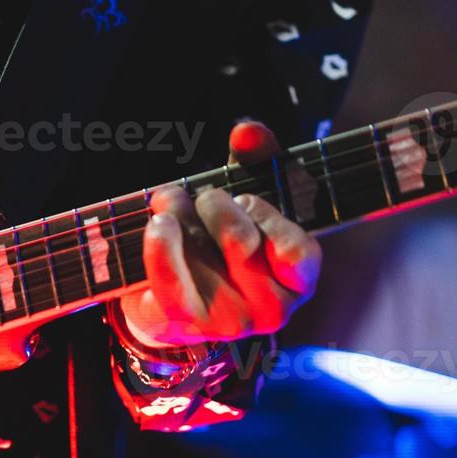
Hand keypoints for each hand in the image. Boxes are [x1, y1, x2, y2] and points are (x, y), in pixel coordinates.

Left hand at [119, 121, 321, 346]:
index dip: (266, 213)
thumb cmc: (217, 241)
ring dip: (183, 213)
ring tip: (170, 202)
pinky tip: (158, 222)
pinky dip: (161, 243)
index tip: (244, 197)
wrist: (166, 294)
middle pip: (242, 239)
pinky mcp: (185, 326)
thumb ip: (257, 159)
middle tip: (201, 197)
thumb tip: (248, 131)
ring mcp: (229, 323)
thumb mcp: (245, 197)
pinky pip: (171, 280)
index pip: (296, 249)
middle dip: (215, 204)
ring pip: (208, 252)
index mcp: (298, 280)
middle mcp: (272, 311)